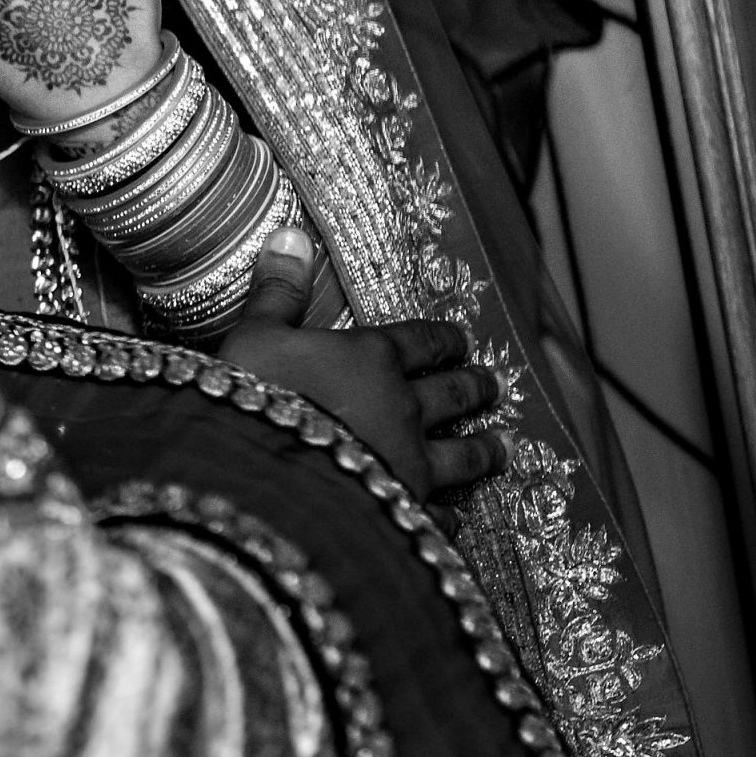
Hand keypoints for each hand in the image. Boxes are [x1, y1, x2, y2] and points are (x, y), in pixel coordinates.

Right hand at [215, 226, 507, 502]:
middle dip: (475, 387)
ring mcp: (411, 463)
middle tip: (493, 385)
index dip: (441, 338)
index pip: (420, 341)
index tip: (459, 338)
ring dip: (483, 450)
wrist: (268, 481)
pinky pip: (438, 516)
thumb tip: (291, 237)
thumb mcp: (255, 335)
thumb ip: (278, 291)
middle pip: (453, 394)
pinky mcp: (406, 512)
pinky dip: (449, 517)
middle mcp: (404, 408)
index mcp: (372, 358)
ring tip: (501, 448)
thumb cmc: (256, 397)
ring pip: (462, 455)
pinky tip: (454, 519)